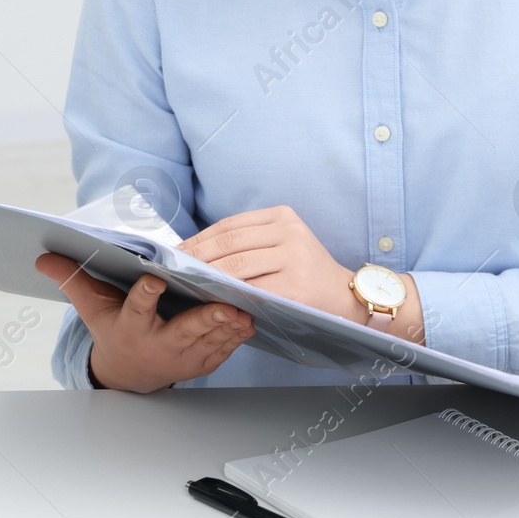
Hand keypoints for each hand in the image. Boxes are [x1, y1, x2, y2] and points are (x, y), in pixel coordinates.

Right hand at [34, 252, 252, 392]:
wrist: (128, 374)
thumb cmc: (113, 330)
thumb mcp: (91, 307)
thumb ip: (72, 279)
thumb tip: (42, 256)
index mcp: (130, 327)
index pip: (136, 308)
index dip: (145, 295)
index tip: (154, 279)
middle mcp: (157, 345)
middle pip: (182, 332)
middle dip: (204, 321)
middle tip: (223, 308)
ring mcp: (181, 358)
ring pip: (207, 343)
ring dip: (227, 329)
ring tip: (243, 313)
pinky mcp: (200, 364)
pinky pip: (220, 352)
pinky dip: (235, 339)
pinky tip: (247, 324)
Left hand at [176, 205, 363, 321]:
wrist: (345, 297)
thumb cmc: (304, 273)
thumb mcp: (283, 245)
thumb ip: (249, 244)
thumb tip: (196, 253)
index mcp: (283, 216)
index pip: (229, 225)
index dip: (198, 239)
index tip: (176, 252)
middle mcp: (290, 232)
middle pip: (229, 244)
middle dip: (196, 258)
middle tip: (173, 270)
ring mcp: (294, 258)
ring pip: (235, 267)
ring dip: (206, 278)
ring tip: (187, 285)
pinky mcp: (294, 287)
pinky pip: (250, 291)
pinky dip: (227, 296)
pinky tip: (213, 300)